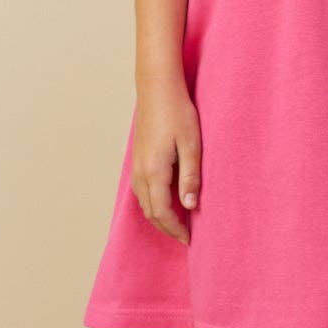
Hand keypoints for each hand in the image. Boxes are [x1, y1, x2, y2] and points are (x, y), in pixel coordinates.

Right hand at [131, 79, 201, 245]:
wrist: (157, 89)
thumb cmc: (178, 113)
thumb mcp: (191, 145)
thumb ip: (191, 177)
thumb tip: (190, 207)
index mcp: (154, 171)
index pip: (162, 213)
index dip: (175, 229)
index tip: (189, 239)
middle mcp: (140, 172)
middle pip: (150, 212)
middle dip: (167, 227)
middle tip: (185, 236)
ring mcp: (136, 165)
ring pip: (144, 202)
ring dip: (159, 216)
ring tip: (178, 222)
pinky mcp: (138, 158)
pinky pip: (142, 190)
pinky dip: (153, 202)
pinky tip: (167, 200)